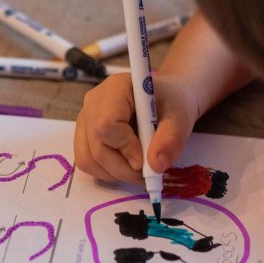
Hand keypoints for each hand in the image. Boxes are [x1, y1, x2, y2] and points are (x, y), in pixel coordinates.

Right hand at [74, 73, 199, 182]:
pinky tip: (126, 164)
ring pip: (88, 159)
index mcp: (116, 89)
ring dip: (115, 174)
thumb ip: (170, 140)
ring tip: (138, 168)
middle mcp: (93, 102)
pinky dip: (108, 172)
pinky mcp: (83, 135)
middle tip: (147, 173)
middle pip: (96, 147)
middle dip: (123, 169)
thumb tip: (156, 166)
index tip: (145, 159)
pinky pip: (87, 162)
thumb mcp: (180, 118)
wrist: (162, 101)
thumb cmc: (170, 104)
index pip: (106, 125)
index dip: (125, 148)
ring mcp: (85, 119)